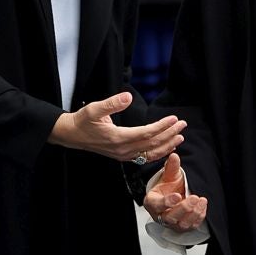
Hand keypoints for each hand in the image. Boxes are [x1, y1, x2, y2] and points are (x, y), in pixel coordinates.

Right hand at [50, 91, 185, 162]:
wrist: (72, 136)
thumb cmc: (83, 121)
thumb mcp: (94, 109)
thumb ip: (112, 103)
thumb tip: (128, 97)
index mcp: (118, 138)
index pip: (147, 133)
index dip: (162, 126)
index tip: (174, 118)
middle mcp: (123, 150)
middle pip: (152, 143)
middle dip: (169, 134)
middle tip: (183, 124)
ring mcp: (124, 155)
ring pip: (150, 153)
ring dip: (167, 144)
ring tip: (180, 136)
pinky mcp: (123, 156)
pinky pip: (145, 157)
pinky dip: (158, 153)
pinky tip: (167, 147)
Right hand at [143, 152, 207, 232]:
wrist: (175, 196)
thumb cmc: (168, 188)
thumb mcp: (169, 176)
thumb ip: (171, 167)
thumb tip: (174, 155)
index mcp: (153, 202)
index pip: (157, 205)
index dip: (167, 202)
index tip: (177, 195)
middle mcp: (160, 216)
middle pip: (170, 217)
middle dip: (183, 208)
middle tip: (193, 197)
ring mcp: (172, 224)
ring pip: (181, 224)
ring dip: (193, 213)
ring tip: (201, 200)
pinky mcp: (183, 227)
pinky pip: (191, 226)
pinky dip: (199, 217)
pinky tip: (203, 206)